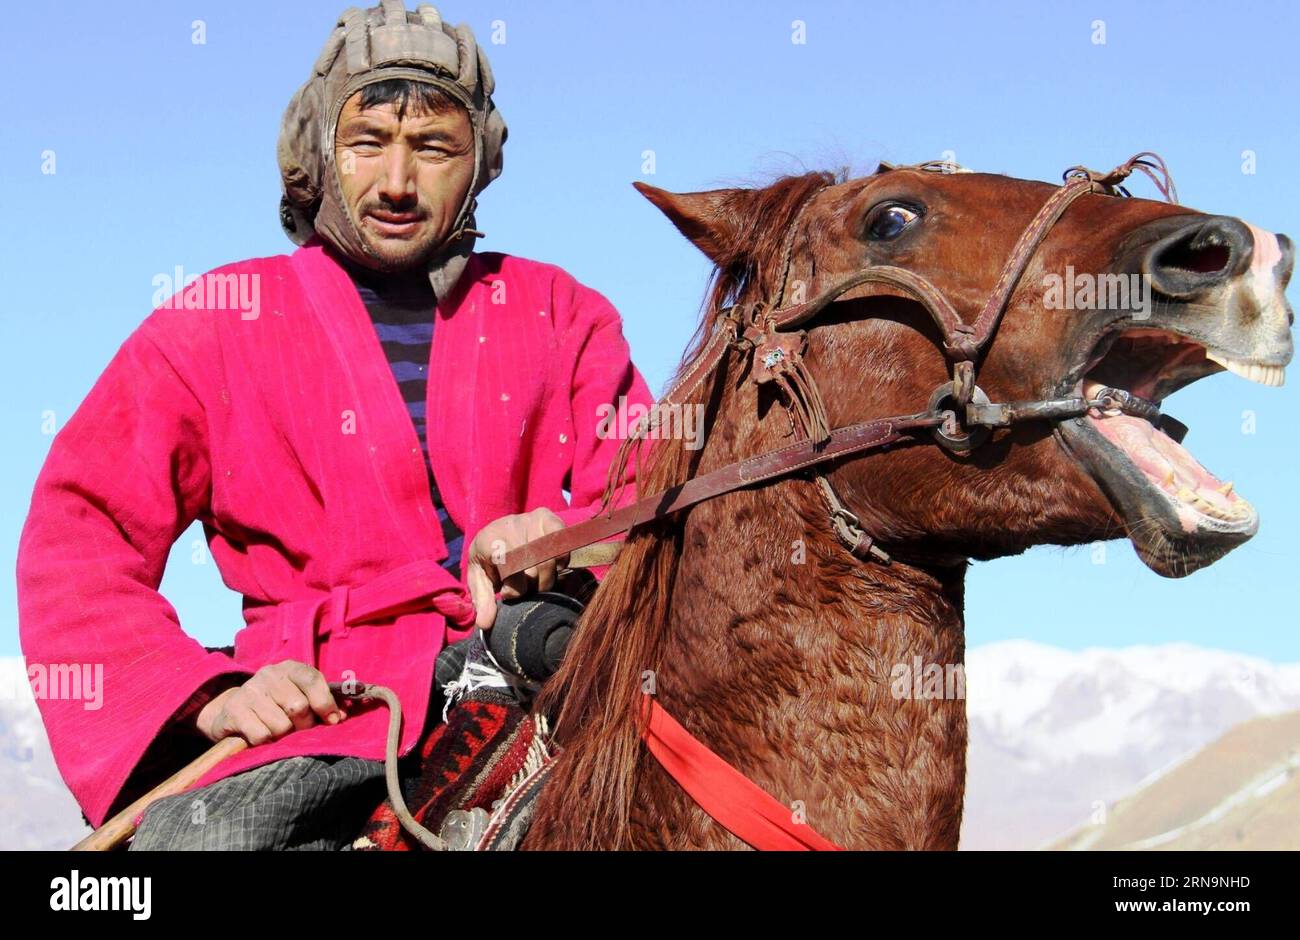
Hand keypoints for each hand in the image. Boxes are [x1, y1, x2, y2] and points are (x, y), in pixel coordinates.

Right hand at [194, 660, 343, 744]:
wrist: (234, 709)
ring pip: (281, 726)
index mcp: (290, 668)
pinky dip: (266, 742)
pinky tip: (262, 735)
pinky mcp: (234, 710)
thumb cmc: (278, 704)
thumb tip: (340, 717)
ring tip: (279, 731)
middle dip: (304, 725)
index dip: (326, 703)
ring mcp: (249, 691)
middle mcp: (269, 675)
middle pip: (298, 707)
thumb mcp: (301, 696)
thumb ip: (323, 704)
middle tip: (298, 729)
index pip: (312, 680)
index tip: (332, 720)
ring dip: (284, 736)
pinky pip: (261, 736)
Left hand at [466, 508, 566, 630]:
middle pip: (535, 566)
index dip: (516, 588)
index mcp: (489, 540)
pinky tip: (549, 567)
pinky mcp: (548, 518)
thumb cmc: (486, 559)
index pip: (512, 568)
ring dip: (548, 578)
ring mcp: (531, 519)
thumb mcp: (479, 580)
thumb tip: (485, 624)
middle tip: (526, 589)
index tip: (509, 594)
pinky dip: (560, 563)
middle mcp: (511, 525)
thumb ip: (483, 601)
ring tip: (536, 580)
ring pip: (552, 558)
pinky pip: (563, 547)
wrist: (494, 530)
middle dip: (533, 586)